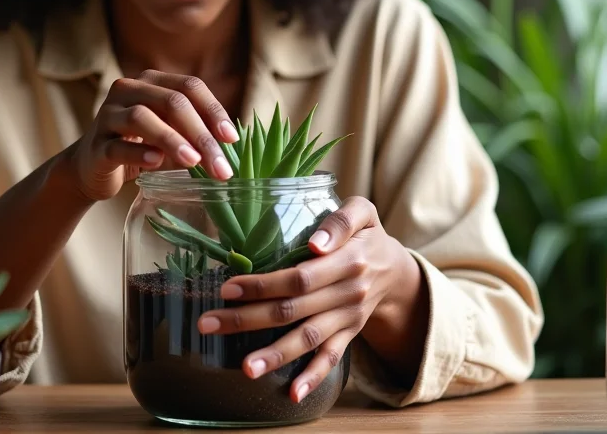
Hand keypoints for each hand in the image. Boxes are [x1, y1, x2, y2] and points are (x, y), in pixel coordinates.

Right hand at [67, 70, 238, 201]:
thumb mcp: (171, 133)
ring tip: (194, 161)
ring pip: (142, 118)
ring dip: (173, 139)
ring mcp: (107, 115)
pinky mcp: (95, 145)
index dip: (214, 110)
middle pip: (171, 102)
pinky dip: (139, 153)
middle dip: (201, 133)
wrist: (91, 169)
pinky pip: (118, 146)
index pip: (189, 86)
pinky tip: (157, 162)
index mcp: (150, 81)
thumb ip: (195, 131)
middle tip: (220, 164)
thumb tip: (233, 144)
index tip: (232, 139)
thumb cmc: (140, 147)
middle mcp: (127, 90)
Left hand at [197, 197, 427, 402]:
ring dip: (275, 354)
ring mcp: (348, 317)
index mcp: (349, 260)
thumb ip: (341, 220)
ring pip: (308, 339)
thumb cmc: (368, 234)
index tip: (228, 288)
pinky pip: (332, 358)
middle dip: (248, 319)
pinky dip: (314, 377)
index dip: (263, 285)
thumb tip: (315, 243)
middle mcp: (348, 293)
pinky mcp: (349, 334)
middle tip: (209, 324)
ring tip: (244, 368)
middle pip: (293, 310)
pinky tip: (292, 394)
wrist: (397, 270)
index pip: (299, 277)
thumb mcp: (364, 212)